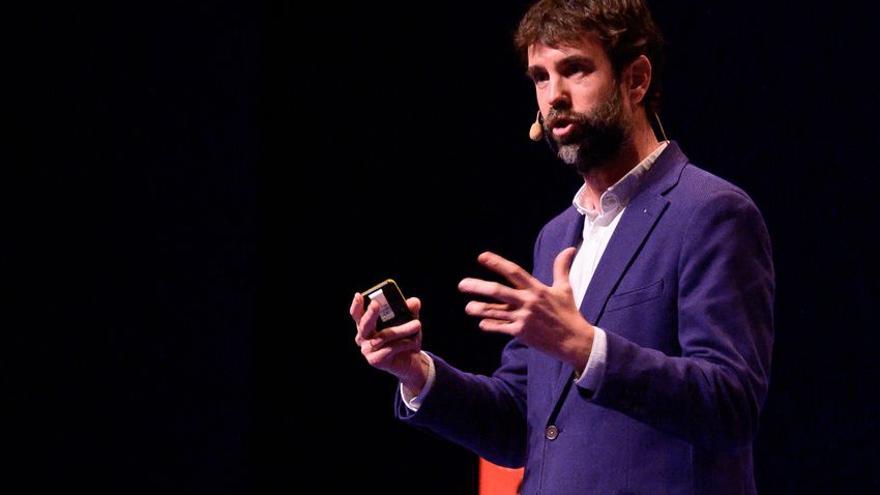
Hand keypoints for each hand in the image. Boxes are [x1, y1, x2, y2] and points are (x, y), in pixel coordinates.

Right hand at [349, 293, 429, 393]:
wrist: (411, 362)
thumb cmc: (405, 339)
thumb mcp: (409, 322)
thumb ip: (410, 311)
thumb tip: (414, 302)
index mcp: (366, 324)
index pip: (357, 314)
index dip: (356, 305)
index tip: (358, 295)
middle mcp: (362, 336)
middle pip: (364, 324)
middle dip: (370, 313)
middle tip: (375, 304)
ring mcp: (366, 349)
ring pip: (383, 336)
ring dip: (402, 329)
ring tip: (417, 324)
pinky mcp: (374, 360)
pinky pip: (389, 349)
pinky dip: (404, 344)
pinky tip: (414, 342)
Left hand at [459, 248, 594, 370]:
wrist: (575, 341)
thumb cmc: (569, 313)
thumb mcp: (565, 289)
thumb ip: (561, 268)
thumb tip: (569, 249)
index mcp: (537, 289)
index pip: (514, 272)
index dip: (497, 263)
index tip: (482, 257)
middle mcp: (528, 302)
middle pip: (498, 291)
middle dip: (477, 287)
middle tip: (462, 284)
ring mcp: (524, 318)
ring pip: (495, 312)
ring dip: (479, 309)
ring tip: (468, 307)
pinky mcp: (522, 333)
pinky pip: (501, 328)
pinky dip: (490, 325)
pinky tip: (482, 323)